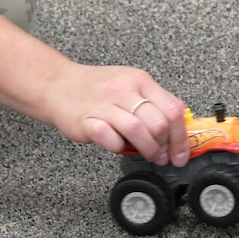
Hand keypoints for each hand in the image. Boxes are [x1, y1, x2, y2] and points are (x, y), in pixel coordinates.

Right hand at [44, 63, 189, 166]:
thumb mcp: (130, 85)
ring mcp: (104, 104)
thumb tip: (178, 129)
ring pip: (138, 130)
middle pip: (159, 123)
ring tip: (146, 155)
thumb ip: (153, 103)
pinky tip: (117, 146)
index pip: (173, 110)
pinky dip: (117, 147)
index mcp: (140, 80)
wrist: (57, 85)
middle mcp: (124, 89)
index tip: (181, 154)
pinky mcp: (86, 120)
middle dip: (165, 146)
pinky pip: (109, 138)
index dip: (181, 138)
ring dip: (147, 149)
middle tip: (161, 156)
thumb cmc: (96, 89)